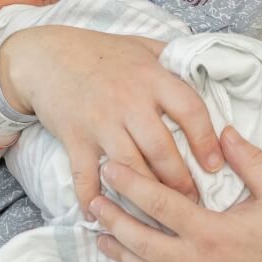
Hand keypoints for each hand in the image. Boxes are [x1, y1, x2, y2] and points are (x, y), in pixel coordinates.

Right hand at [0, 26, 222, 216]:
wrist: (46, 54)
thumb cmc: (99, 50)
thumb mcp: (140, 45)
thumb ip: (171, 58)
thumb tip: (205, 70)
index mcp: (150, 77)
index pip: (190, 109)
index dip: (207, 140)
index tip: (215, 164)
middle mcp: (128, 101)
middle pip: (162, 149)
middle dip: (181, 181)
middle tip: (193, 200)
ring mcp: (101, 121)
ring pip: (131, 168)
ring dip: (147, 195)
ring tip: (160, 214)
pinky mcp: (76, 137)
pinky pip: (86, 176)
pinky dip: (91, 199)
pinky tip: (99, 216)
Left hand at [92, 126, 261, 261]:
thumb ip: (250, 160)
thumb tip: (223, 131)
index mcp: (212, 232)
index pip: (160, 204)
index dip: (130, 184)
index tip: (109, 167)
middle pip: (140, 239)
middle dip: (113, 218)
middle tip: (93, 199)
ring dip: (119, 248)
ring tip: (99, 231)